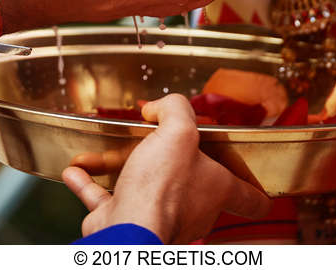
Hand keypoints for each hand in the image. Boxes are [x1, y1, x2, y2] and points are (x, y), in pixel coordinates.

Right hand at [62, 94, 269, 242]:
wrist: (127, 231)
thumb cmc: (161, 189)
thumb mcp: (180, 131)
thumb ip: (177, 108)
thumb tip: (162, 105)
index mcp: (215, 190)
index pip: (251, 199)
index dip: (256, 189)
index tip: (257, 184)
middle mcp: (191, 209)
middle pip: (195, 188)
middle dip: (181, 167)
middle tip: (167, 143)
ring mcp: (156, 217)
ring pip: (150, 191)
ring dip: (135, 171)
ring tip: (119, 150)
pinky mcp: (123, 221)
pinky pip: (106, 199)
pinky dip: (91, 183)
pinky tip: (78, 168)